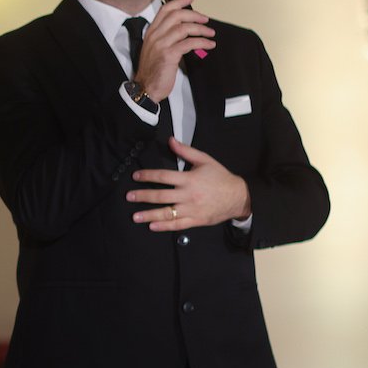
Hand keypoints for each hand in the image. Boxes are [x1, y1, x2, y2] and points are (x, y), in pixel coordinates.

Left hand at [127, 137, 251, 230]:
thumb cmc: (220, 177)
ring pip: (167, 213)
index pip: (164, 176)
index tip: (136, 176)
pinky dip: (164, 227)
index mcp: (189, 179)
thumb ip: (186, 151)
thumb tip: (170, 140)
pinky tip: (152, 226)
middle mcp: (188, 195)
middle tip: (129, 197)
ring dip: (149, 215)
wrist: (239, 196)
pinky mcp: (196, 220)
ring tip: (135, 216)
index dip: (148, 176)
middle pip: (161, 196)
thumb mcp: (205, 160)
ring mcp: (192, 209)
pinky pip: (178, 225)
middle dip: (143, 196)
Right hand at [135, 0, 214, 101]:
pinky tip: (209, 45)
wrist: (145, 87)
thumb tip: (185, 30)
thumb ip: (166, 37)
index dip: (179, 2)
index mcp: (151, 32)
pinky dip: (202, 42)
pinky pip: (189, 43)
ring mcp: (161, 44)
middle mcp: (155, 35)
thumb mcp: (155, 49)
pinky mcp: (169, 55)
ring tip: (210, 33)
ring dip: (201, 29)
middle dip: (194, 15)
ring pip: (184, 28)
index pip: (165, 10)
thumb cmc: (152, 70)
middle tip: (206, 19)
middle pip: (176, 15)